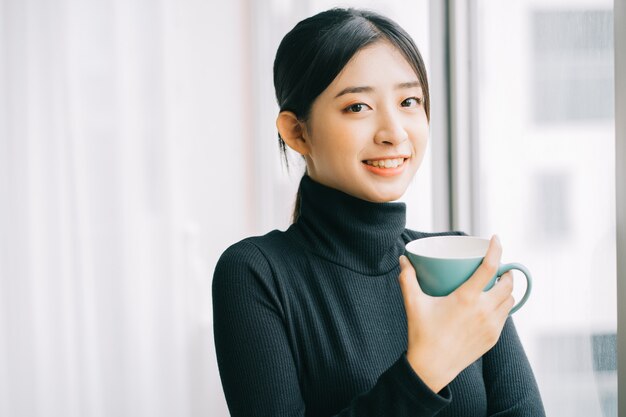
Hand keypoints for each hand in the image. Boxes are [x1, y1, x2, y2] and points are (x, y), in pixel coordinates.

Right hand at [397, 235, 513, 392]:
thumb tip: (403, 260)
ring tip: (498, 284)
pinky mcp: (492, 338)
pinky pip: (505, 317)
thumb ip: (407, 278)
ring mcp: (491, 326)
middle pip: (507, 284)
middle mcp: (484, 311)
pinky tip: (494, 305)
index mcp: (466, 298)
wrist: (431, 368)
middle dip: (506, 272)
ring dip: (507, 290)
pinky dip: (503, 307)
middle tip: (499, 266)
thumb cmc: (422, 334)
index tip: (496, 239)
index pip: (489, 267)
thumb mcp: (413, 303)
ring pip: (510, 301)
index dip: (496, 250)